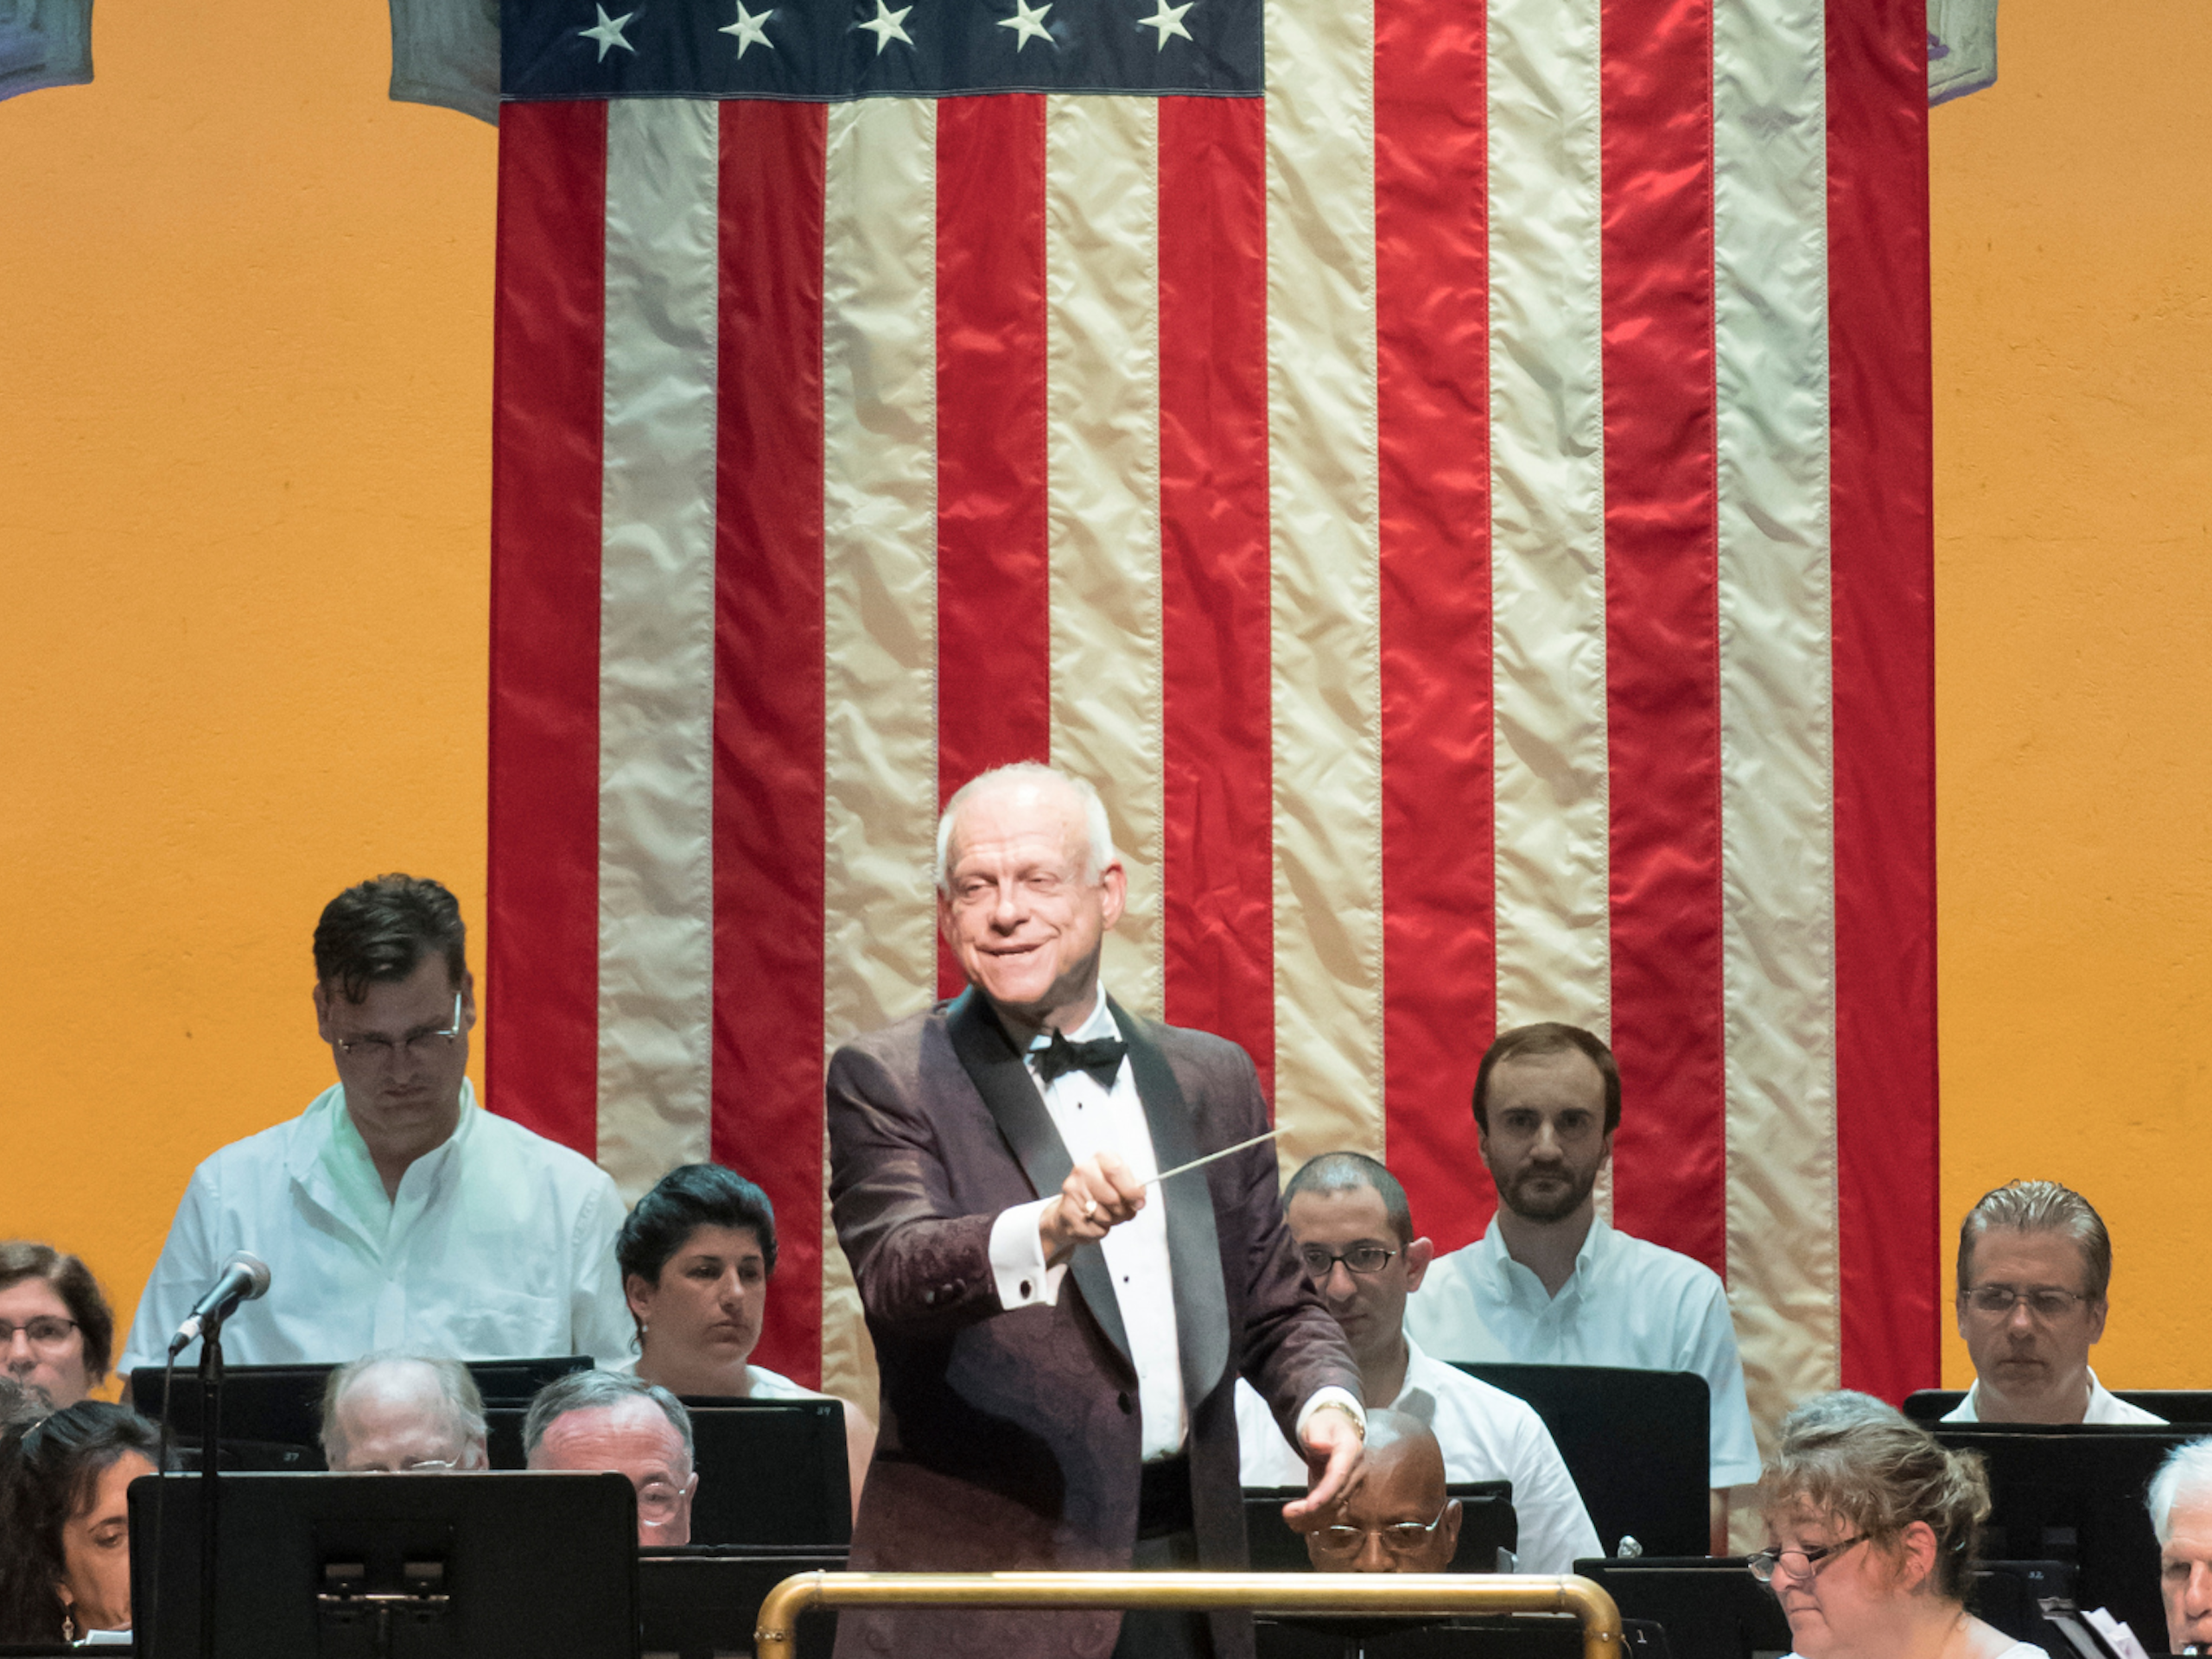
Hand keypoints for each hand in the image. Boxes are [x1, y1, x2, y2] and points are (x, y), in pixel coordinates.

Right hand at [1038, 1151, 1145, 1264]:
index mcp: (1101, 1159)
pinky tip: (1094, 1222)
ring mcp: (1072, 1190)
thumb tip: (1138, 1201)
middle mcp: (1083, 1170)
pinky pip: (1094, 1229)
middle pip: (1113, 1197)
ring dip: (1111, 1221)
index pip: (1116, 1170)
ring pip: (1104, 1216)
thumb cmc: (1102, 1195)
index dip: (1131, 1189)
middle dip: (1123, 1211)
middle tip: (1122, 1211)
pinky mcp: (1066, 1211)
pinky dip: (1100, 1231)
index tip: (1138, 1201)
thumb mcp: (1122, 1186)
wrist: (1072, 1210)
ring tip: (1106, 1215)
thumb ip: (1134, 1190)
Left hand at [1282, 1403, 1364, 1526]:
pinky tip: (1297, 1523)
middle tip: (1288, 1513)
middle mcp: (1355, 1472)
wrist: (1335, 1430)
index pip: (1339, 1475)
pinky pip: (1331, 1514)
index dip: (1326, 1492)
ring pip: (1335, 1511)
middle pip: (1337, 1498)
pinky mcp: (1343, 1496)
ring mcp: (1351, 1486)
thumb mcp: (1318, 1423)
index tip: (1310, 1505)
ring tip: (1289, 1518)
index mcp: (1350, 1450)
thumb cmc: (1324, 1425)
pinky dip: (1314, 1522)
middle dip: (1313, 1510)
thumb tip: (1321, 1445)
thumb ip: (1318, 1433)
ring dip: (1312, 1520)